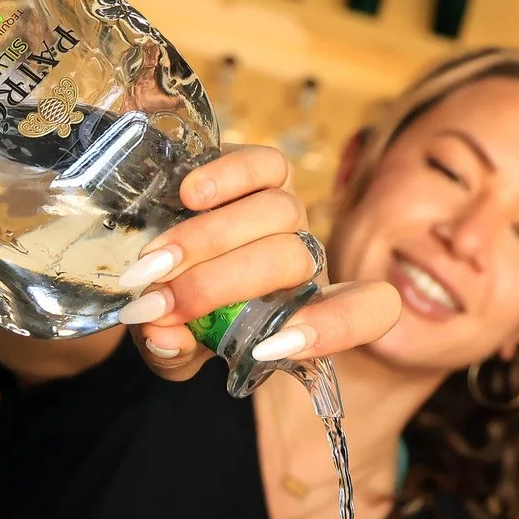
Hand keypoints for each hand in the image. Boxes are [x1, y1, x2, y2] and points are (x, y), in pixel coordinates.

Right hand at [113, 145, 400, 381]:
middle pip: (292, 260)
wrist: (156, 258)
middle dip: (218, 285)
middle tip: (159, 303)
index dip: (332, 327)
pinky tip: (187, 195)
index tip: (267, 348)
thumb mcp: (173, 348)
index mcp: (302, 310)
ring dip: (206, 240)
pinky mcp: (262, 169)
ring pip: (275, 212)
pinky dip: (226, 176)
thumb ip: (170, 353)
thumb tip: (162, 334)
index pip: (365, 311)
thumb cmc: (174, 314)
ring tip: (153, 263)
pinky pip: (262, 164)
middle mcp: (304, 259)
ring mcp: (287, 210)